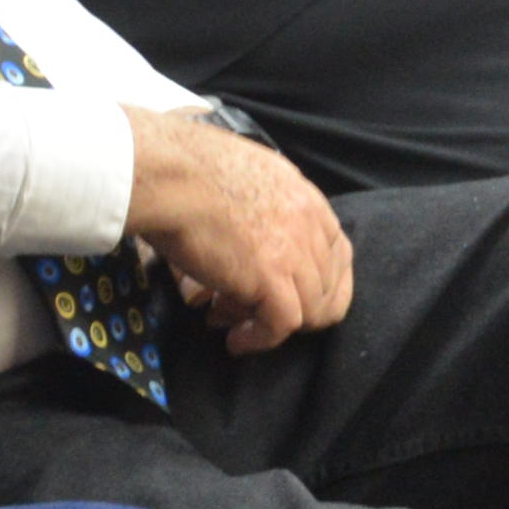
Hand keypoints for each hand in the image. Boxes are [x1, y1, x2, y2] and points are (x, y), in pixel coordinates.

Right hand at [123, 109, 348, 351]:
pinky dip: (259, 340)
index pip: (338, 251)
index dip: (321, 282)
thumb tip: (253, 229)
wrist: (170, 175)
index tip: (296, 298)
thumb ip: (264, 200)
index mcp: (305, 196)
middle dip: (292, 307)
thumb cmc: (186, 168)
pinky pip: (282, 325)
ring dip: (272, 324)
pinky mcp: (271, 278)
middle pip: (327, 287)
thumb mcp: (245, 173)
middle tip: (255, 313)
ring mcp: (294, 252)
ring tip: (231, 322)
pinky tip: (234, 340)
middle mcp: (308, 224)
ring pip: (310, 310)